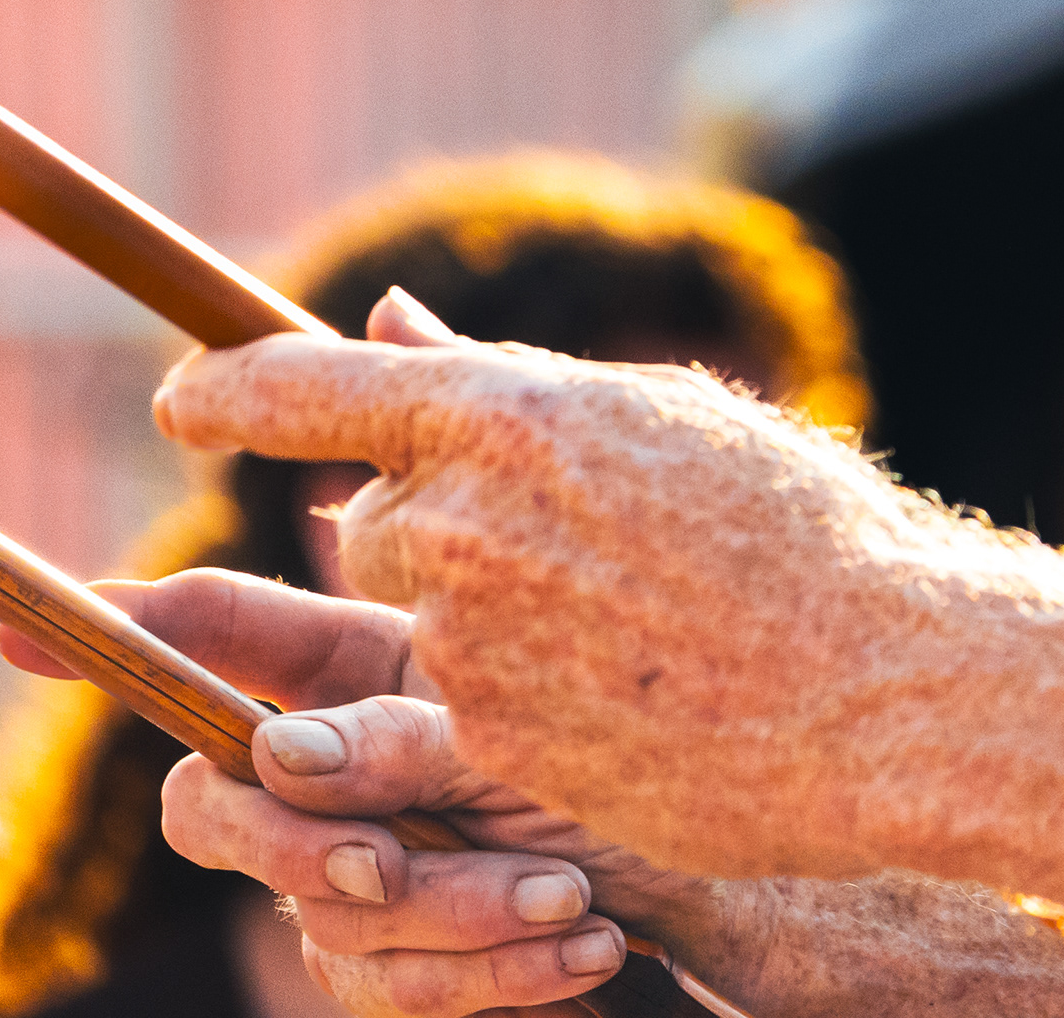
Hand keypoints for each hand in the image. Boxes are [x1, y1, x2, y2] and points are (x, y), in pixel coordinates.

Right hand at [0, 567, 698, 1015]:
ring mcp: (363, 869)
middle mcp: (342, 765)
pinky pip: (391, 989)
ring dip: (453, 917)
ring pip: (326, 914)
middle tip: (385, 864)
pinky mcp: (407, 964)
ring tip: (571, 897)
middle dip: (294, 844)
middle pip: (216, 807)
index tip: (28, 628)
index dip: (117, 629)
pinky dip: (492, 972)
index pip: (213, 634)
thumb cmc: (655, 740)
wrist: (749, 864)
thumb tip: (313, 628)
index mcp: (360, 659)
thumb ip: (425, 662)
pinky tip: (585, 945)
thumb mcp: (558, 676)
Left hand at [151, 291, 1027, 876]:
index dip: (227, 392)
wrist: (882, 690)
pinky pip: (447, 714)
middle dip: (432, 532)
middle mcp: (464, 515)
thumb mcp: (659, 419)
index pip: (303, 384)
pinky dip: (508, 705)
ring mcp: (466, 638)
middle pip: (366, 520)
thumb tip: (383, 321)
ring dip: (474, 623)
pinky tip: (617, 696)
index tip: (181, 403)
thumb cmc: (800, 535)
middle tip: (561, 551)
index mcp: (508, 407)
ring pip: (406, 622)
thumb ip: (501, 382)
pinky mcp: (484, 743)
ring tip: (612, 628)